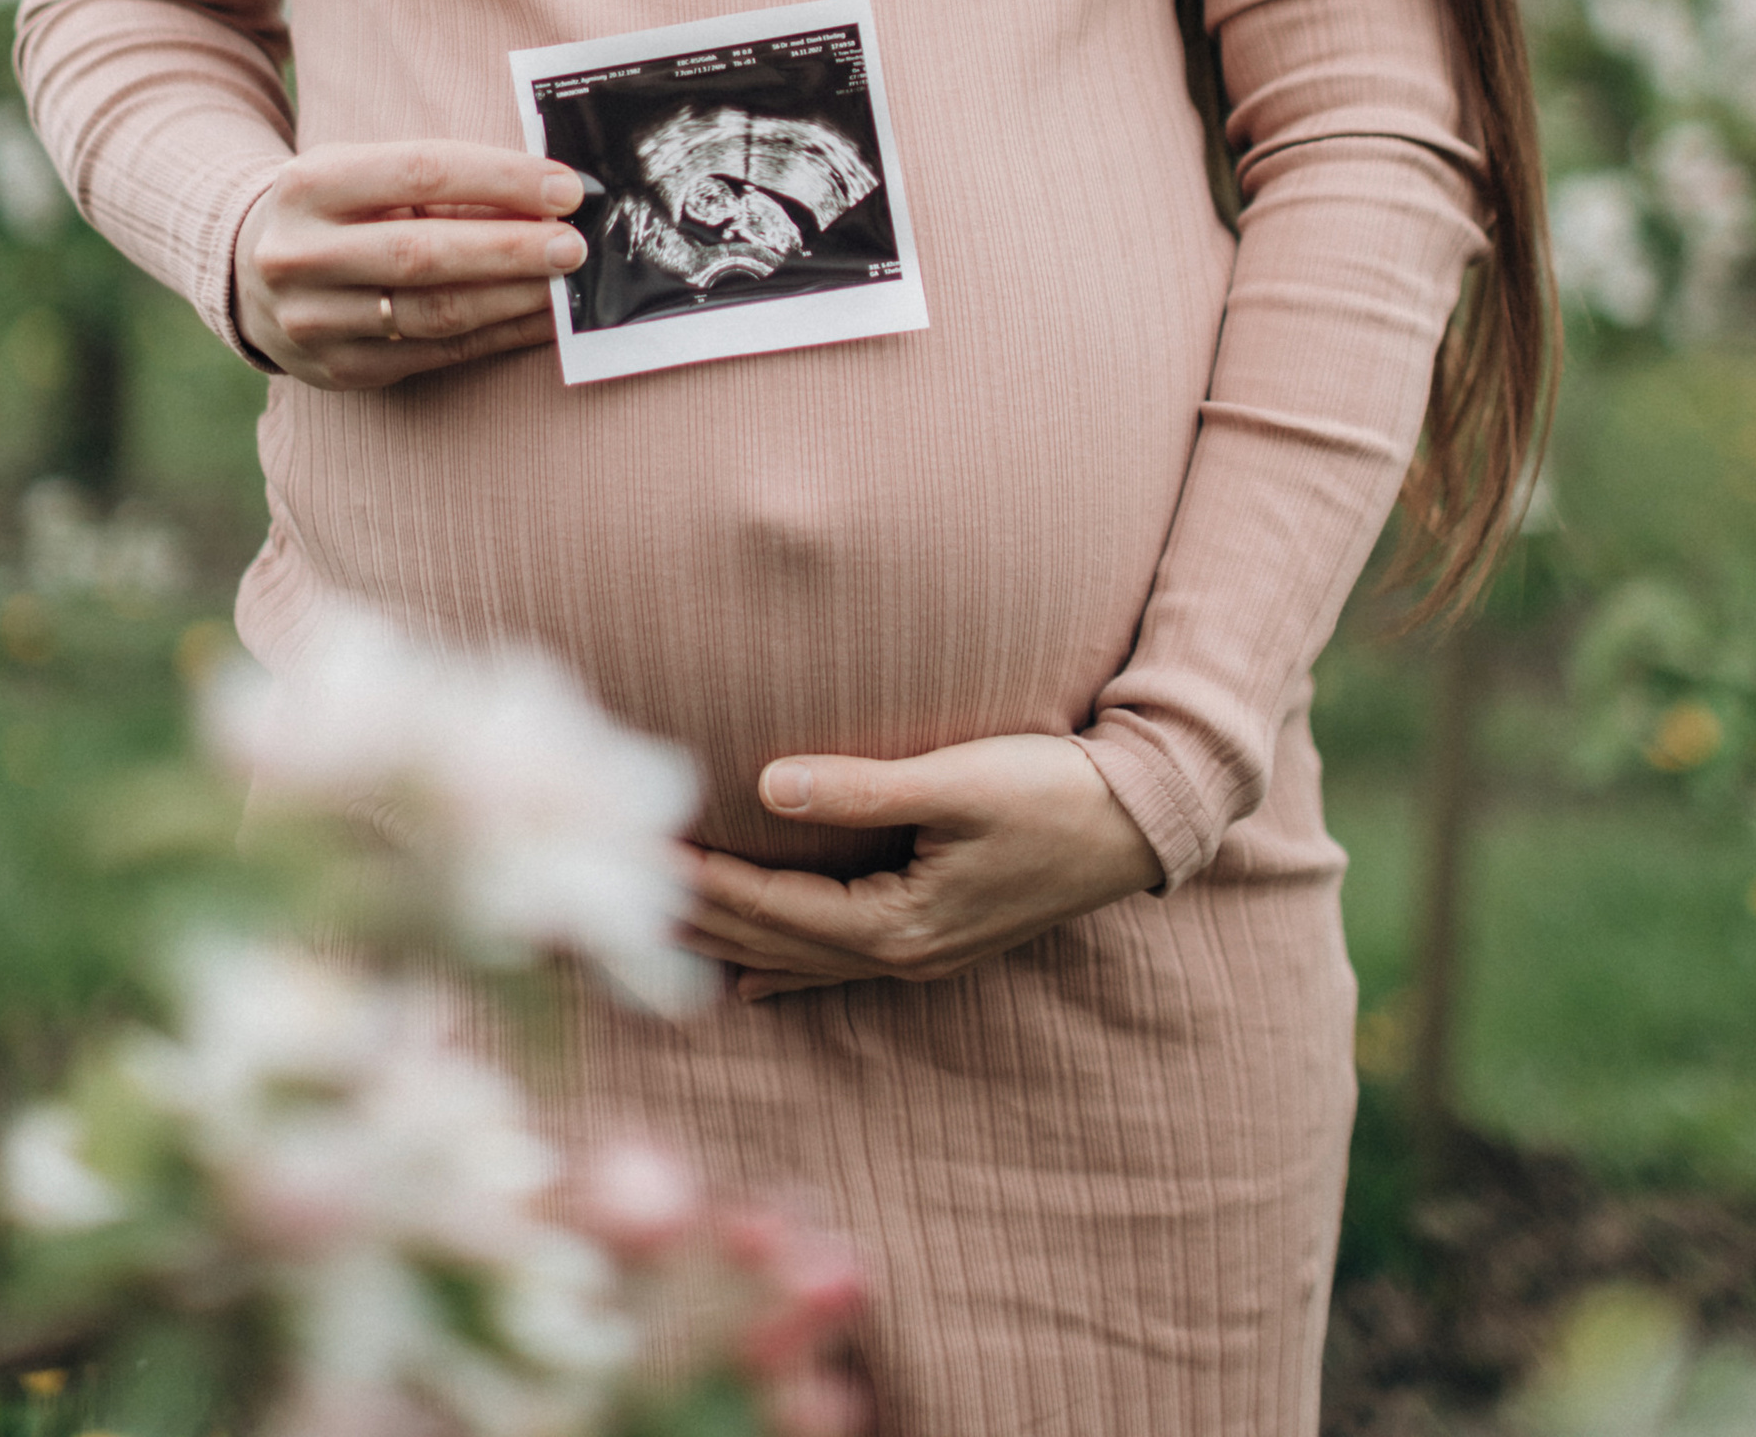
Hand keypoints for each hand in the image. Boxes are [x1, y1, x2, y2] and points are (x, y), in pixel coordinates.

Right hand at [234, 138, 584, 388]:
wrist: (250, 270)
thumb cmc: (336, 208)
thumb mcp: (364, 172)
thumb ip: (442, 183)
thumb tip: (548, 196)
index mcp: (311, 183)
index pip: (421, 172)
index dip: (500, 180)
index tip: (565, 188)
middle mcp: (300, 253)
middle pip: (424, 253)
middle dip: (511, 249)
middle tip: (573, 246)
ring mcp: (312, 320)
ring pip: (431, 313)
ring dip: (511, 299)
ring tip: (564, 286)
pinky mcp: (336, 369)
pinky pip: (432, 355)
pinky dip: (494, 337)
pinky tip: (535, 320)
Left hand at [681, 736, 1160, 1000]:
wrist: (1141, 824)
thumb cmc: (1056, 792)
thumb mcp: (961, 780)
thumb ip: (863, 787)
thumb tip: (769, 783)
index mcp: (897, 924)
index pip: (770, 910)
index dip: (698, 884)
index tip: (634, 859)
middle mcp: (898, 955)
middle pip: (770, 941)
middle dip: (694, 917)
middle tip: (615, 895)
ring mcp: (918, 954)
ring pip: (798, 957)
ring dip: (728, 940)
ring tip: (656, 930)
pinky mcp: (935, 937)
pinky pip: (834, 960)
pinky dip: (783, 961)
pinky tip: (749, 975)